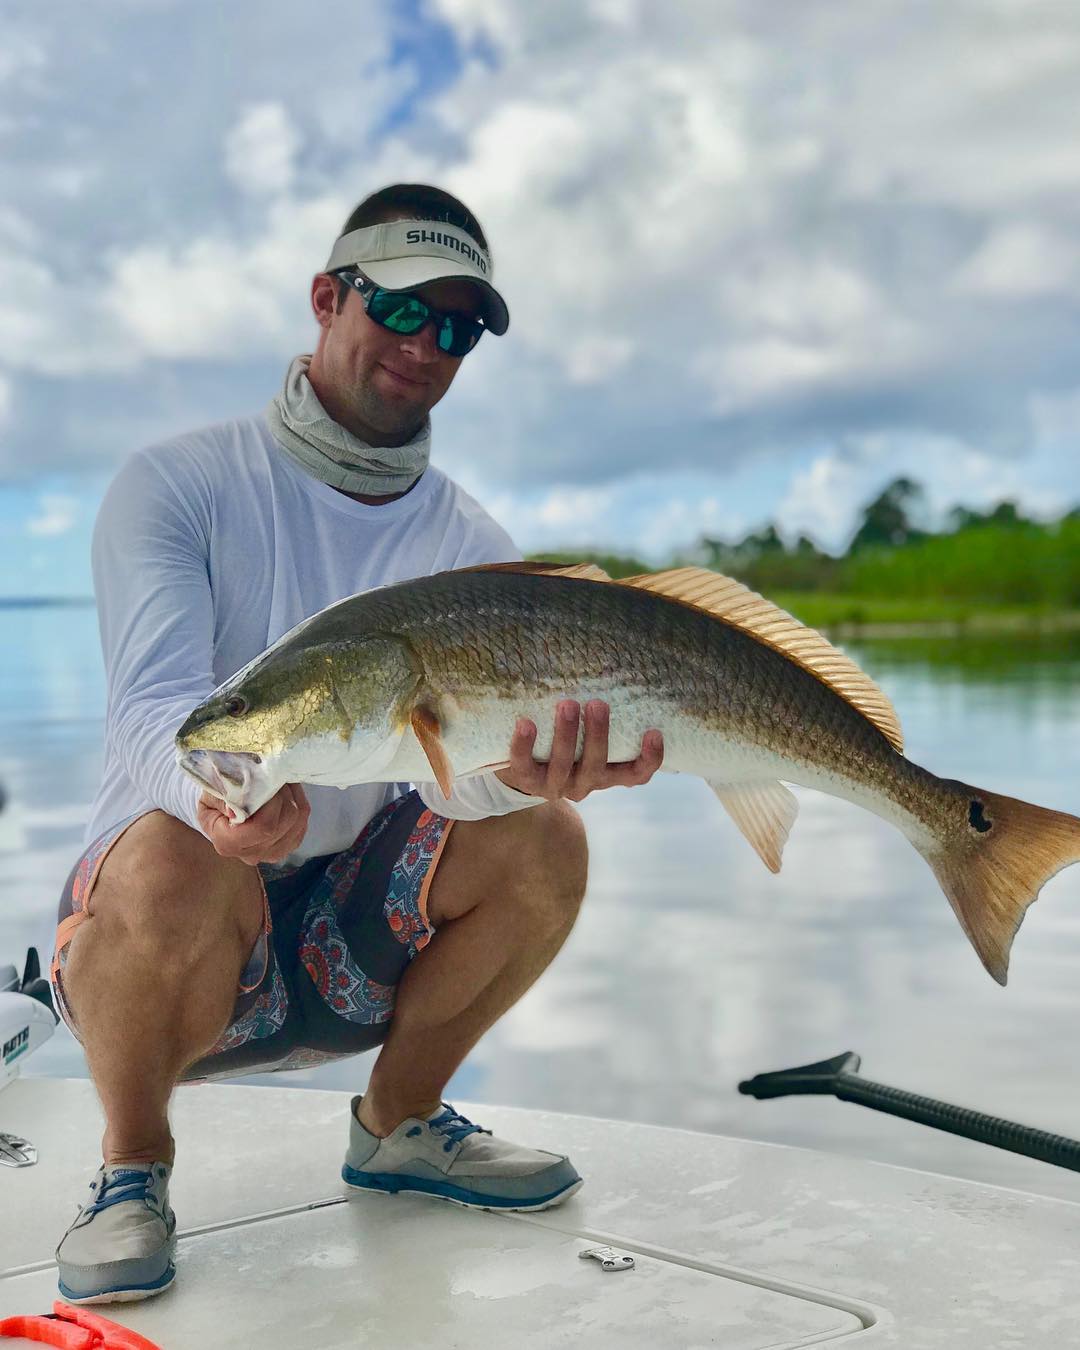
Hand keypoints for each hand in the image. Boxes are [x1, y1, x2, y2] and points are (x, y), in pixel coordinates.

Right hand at [196, 783, 309, 865]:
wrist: (218, 811)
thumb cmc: (214, 798)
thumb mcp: (212, 792)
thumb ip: (228, 793)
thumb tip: (243, 799)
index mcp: (228, 843)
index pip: (264, 827)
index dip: (272, 802)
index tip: (267, 782)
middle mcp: (251, 854)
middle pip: (285, 821)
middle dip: (284, 794)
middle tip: (275, 776)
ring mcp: (271, 854)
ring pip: (298, 821)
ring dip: (293, 796)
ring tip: (279, 782)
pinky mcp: (287, 846)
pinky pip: (303, 823)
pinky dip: (298, 803)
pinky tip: (285, 794)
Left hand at [494, 699, 662, 802]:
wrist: (524, 773)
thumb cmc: (567, 746)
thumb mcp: (589, 740)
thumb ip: (601, 719)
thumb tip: (613, 668)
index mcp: (606, 775)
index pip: (635, 775)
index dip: (649, 759)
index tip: (654, 733)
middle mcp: (584, 784)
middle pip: (596, 766)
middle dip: (598, 735)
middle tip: (598, 704)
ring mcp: (554, 785)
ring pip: (562, 766)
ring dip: (565, 735)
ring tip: (567, 704)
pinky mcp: (526, 780)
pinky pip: (523, 766)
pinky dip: (524, 745)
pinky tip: (525, 723)